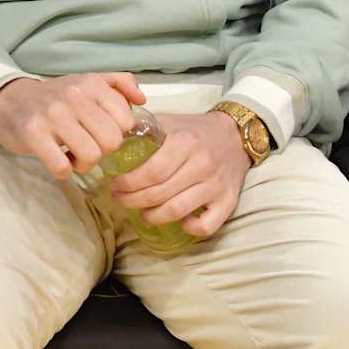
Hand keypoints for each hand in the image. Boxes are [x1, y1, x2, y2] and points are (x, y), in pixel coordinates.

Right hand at [0, 73, 145, 180]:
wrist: (9, 100)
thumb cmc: (55, 96)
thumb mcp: (87, 82)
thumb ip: (119, 84)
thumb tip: (142, 100)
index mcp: (91, 83)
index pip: (126, 122)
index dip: (117, 134)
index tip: (100, 132)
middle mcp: (74, 96)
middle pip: (111, 142)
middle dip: (102, 151)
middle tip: (87, 146)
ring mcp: (53, 115)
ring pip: (91, 156)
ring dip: (84, 164)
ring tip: (73, 155)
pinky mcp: (33, 134)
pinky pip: (63, 167)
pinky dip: (64, 171)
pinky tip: (58, 161)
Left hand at [109, 110, 251, 237]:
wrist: (235, 135)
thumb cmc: (195, 130)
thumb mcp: (169, 120)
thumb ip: (143, 127)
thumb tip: (113, 135)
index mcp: (185, 143)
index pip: (152, 171)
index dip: (129, 183)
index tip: (114, 185)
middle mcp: (202, 165)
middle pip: (160, 193)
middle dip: (133, 200)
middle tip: (120, 200)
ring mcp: (216, 185)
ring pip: (178, 210)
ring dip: (153, 216)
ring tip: (141, 213)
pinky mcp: (228, 201)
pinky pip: (208, 225)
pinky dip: (191, 228)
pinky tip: (179, 222)